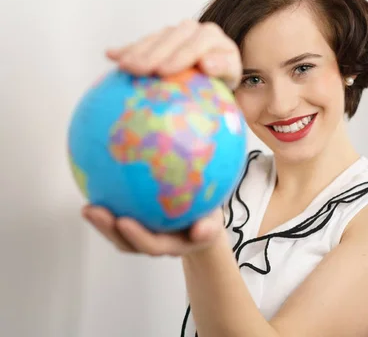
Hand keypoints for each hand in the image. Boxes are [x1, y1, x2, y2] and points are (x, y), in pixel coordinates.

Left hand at [81, 204, 225, 256]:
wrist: (203, 225)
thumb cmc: (209, 219)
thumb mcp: (215, 222)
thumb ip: (209, 227)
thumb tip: (202, 231)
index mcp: (172, 244)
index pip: (152, 244)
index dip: (136, 236)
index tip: (122, 221)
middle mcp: (153, 242)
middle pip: (127, 242)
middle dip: (107, 229)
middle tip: (91, 210)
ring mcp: (143, 235)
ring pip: (119, 234)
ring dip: (101, 223)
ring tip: (87, 206)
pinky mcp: (136, 226)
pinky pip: (119, 219)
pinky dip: (108, 209)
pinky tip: (96, 188)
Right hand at [106, 19, 241, 88]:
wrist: (217, 76)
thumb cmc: (224, 81)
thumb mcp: (230, 76)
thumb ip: (224, 67)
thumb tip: (207, 63)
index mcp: (213, 38)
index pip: (195, 43)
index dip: (179, 56)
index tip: (164, 72)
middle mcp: (193, 30)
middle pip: (171, 37)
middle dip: (153, 53)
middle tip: (138, 70)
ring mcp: (174, 33)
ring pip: (154, 38)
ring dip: (137, 51)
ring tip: (123, 66)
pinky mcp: (159, 40)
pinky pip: (141, 43)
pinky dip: (126, 49)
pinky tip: (110, 55)